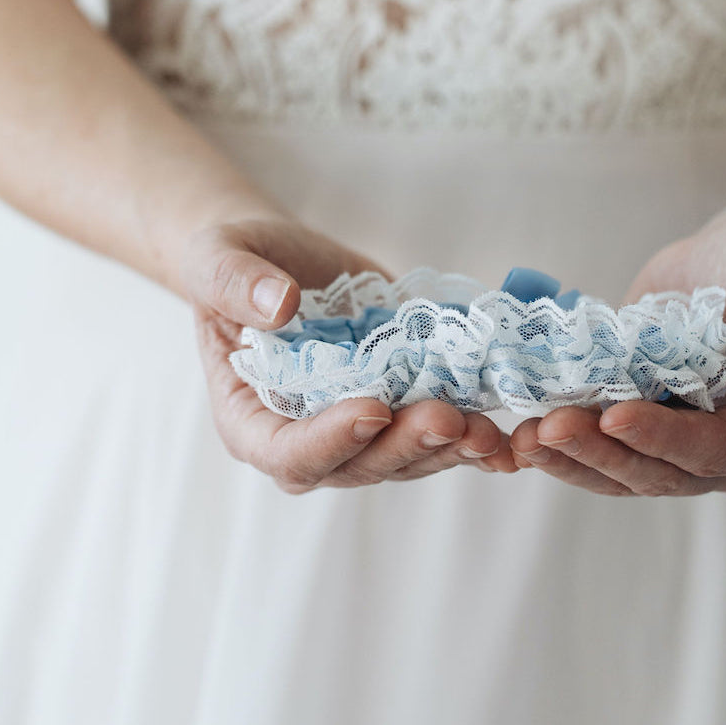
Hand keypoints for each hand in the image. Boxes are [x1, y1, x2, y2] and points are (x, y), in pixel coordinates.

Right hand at [181, 217, 516, 492]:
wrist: (282, 263)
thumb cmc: (234, 265)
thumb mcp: (217, 258)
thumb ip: (234, 282)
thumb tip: (279, 304)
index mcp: (252, 421)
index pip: (288, 454)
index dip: (330, 441)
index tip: (371, 408)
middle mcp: (309, 439)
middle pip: (358, 466)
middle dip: (406, 446)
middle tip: (449, 418)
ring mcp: (359, 428)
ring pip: (407, 459)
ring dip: (449, 448)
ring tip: (489, 429)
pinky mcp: (400, 407)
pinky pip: (436, 434)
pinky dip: (472, 435)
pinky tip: (508, 430)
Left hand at [509, 208, 725, 495]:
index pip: (711, 451)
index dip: (661, 439)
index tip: (614, 417)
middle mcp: (722, 448)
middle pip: (655, 471)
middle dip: (598, 453)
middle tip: (547, 430)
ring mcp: (675, 435)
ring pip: (619, 466)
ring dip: (570, 456)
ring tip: (524, 437)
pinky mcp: (640, 413)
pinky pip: (599, 438)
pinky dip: (564, 438)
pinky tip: (524, 427)